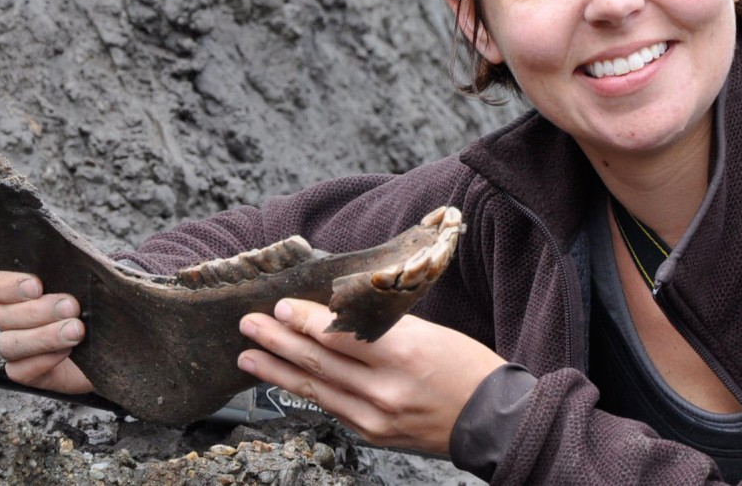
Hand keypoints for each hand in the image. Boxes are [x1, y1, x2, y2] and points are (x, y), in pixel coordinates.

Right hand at [0, 265, 93, 394]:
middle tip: (71, 307)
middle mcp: (7, 316)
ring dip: (43, 336)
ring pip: (8, 343)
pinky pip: (19, 371)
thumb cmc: (97, 298)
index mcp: (14, 286)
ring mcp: (15, 345)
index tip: (37, 286)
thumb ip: (74, 267)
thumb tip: (78, 262)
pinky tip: (66, 351)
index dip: (4, 285)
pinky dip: (43, 360)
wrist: (115, 335)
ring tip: (76, 331)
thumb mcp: (86, 278)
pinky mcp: (27, 371)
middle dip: (38, 311)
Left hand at [237, 300, 506, 454]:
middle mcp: (384, 388)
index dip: (305, 320)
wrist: (492, 420)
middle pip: (319, 361)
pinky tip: (287, 381)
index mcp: (402, 353)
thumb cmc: (467, 367)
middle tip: (249, 326)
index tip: (281, 306)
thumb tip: (336, 316)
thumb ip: (381, 328)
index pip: (340, 333)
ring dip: (278, 371)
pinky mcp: (374, 435)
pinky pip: (333, 408)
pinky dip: (307, 391)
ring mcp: (376, 417)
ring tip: (249, 357)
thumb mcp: (429, 332)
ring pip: (316, 389)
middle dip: (278, 342)